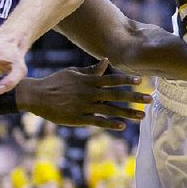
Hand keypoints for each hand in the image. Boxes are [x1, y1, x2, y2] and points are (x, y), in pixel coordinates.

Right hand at [16, 60, 149, 129]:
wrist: (36, 96)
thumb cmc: (56, 82)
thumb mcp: (74, 73)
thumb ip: (92, 70)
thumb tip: (106, 61)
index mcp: (88, 81)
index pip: (111, 79)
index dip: (126, 80)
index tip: (140, 80)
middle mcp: (89, 93)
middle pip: (116, 95)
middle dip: (134, 97)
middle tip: (150, 99)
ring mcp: (84, 107)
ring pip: (110, 110)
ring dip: (127, 113)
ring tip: (142, 116)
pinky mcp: (78, 119)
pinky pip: (97, 122)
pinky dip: (110, 124)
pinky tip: (122, 126)